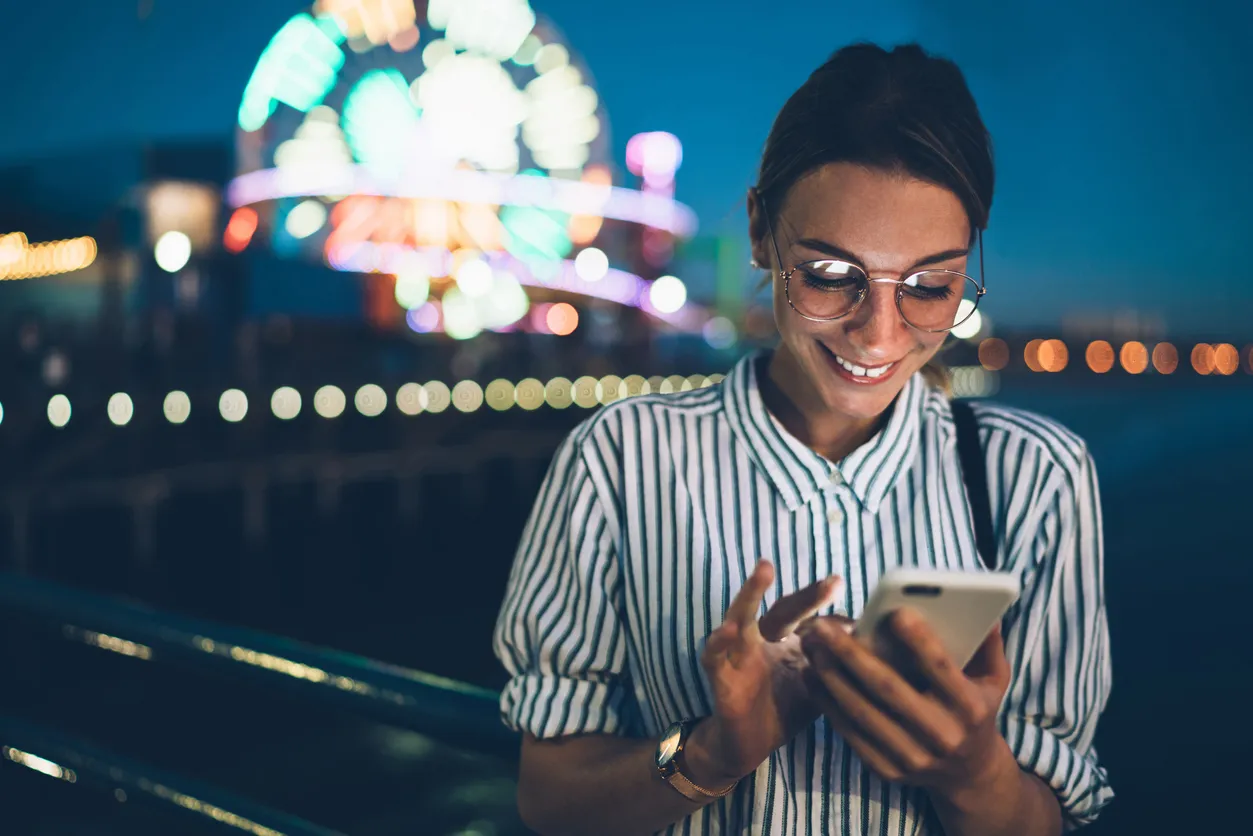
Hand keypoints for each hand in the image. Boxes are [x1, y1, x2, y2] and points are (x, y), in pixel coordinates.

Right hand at [685, 560, 841, 786]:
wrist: (748, 745)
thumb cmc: (783, 707)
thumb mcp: (817, 684)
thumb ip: (837, 662)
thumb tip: (873, 640)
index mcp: (784, 639)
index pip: (804, 612)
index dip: (818, 598)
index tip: (838, 583)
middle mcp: (761, 639)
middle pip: (779, 610)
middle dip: (802, 595)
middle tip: (828, 582)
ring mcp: (738, 655)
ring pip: (739, 618)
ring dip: (750, 594)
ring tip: (764, 572)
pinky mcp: (720, 677)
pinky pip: (714, 657)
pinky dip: (717, 642)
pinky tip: (727, 631)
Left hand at [798, 607, 1012, 796]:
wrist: (970, 775)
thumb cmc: (977, 711)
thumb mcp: (994, 679)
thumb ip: (987, 642)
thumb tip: (981, 605)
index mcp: (971, 708)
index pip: (941, 669)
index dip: (919, 641)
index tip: (895, 611)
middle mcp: (943, 736)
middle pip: (889, 689)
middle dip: (852, 654)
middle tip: (823, 626)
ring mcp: (913, 757)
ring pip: (863, 712)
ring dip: (831, 676)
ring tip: (809, 646)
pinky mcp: (888, 770)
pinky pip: (851, 734)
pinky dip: (827, 704)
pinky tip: (811, 677)